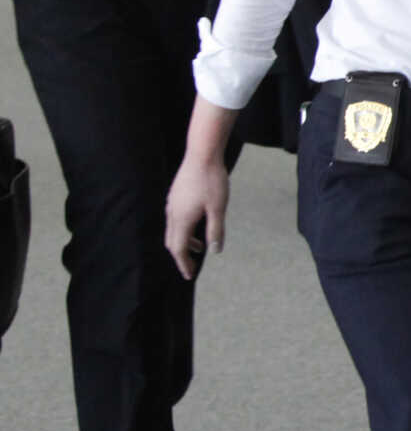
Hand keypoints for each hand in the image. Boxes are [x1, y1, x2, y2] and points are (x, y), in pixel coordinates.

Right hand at [165, 156, 230, 280]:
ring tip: (200, 247)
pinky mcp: (175, 196)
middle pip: (172, 242)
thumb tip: (214, 251)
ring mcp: (172, 204)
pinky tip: (197, 226)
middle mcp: (172, 213)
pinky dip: (184, 230)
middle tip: (192, 267)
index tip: (189, 276)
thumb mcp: (218, 209)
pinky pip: (176, 219)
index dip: (184, 264)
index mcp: (181, 219)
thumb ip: (215, 231)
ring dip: (185, 242)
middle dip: (181, 256)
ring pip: (174, 230)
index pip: (178, 249)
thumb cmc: (212, 181)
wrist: (202, 154)